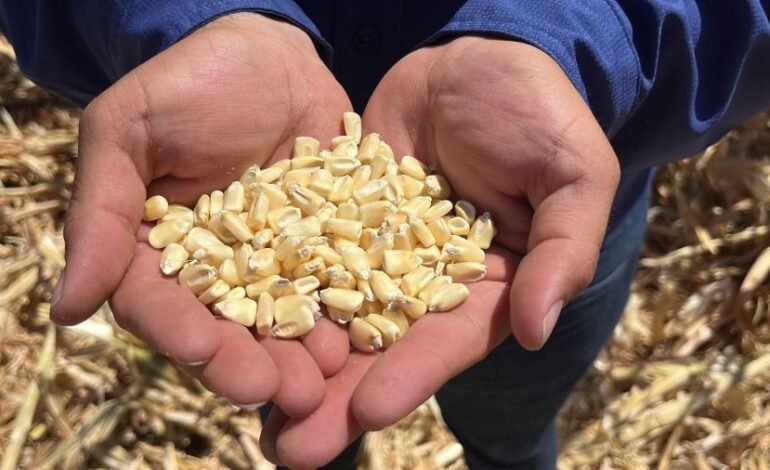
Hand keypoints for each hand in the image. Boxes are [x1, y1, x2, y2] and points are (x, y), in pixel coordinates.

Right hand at [51, 13, 352, 412]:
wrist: (270, 54)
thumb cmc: (188, 82)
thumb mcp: (129, 132)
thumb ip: (102, 214)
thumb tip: (65, 308)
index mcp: (158, 251)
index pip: (159, 306)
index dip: (180, 333)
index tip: (206, 353)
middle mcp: (217, 269)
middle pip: (226, 329)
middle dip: (249, 364)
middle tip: (282, 392)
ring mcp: (274, 262)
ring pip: (283, 320)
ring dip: (302, 354)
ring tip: (327, 376)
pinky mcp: (324, 247)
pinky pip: (335, 285)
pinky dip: (346, 312)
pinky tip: (361, 334)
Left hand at [259, 37, 618, 466]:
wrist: (476, 56)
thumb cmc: (540, 110)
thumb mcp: (573, 174)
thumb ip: (563, 250)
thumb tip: (535, 329)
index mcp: (489, 285)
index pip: (449, 341)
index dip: (410, 377)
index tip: (366, 411)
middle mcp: (428, 282)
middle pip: (383, 348)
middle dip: (339, 398)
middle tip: (291, 450)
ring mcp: (378, 252)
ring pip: (336, 315)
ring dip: (297, 363)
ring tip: (250, 410)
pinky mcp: (340, 217)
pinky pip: (306, 254)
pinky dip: (274, 290)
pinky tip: (233, 324)